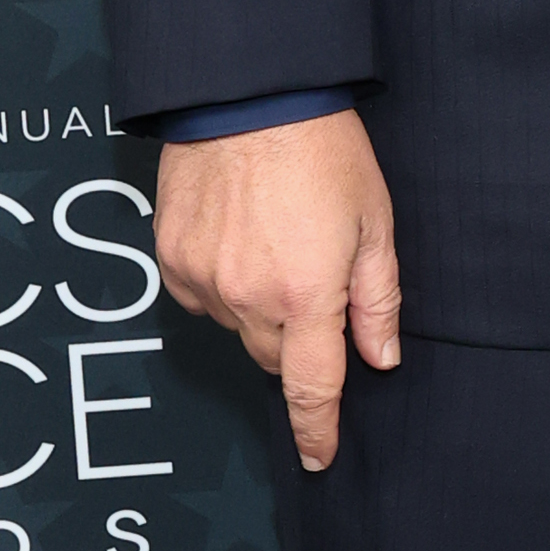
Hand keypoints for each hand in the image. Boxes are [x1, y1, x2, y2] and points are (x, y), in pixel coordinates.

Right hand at [154, 109, 400, 474]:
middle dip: (297, 341)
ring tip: (276, 241)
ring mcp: (201, 278)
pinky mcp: (169, 255)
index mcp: (305, 294)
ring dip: (258, 307)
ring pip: (236, 326)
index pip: (311, 388)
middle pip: (274, 357)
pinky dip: (222, 283)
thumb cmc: (323, 150)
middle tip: (314, 283)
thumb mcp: (374, 222)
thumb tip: (380, 358)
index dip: (316, 430)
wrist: (246, 93)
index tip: (319, 457)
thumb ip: (377, 300)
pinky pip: (199, 296)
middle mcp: (246, 296)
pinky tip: (239, 237)